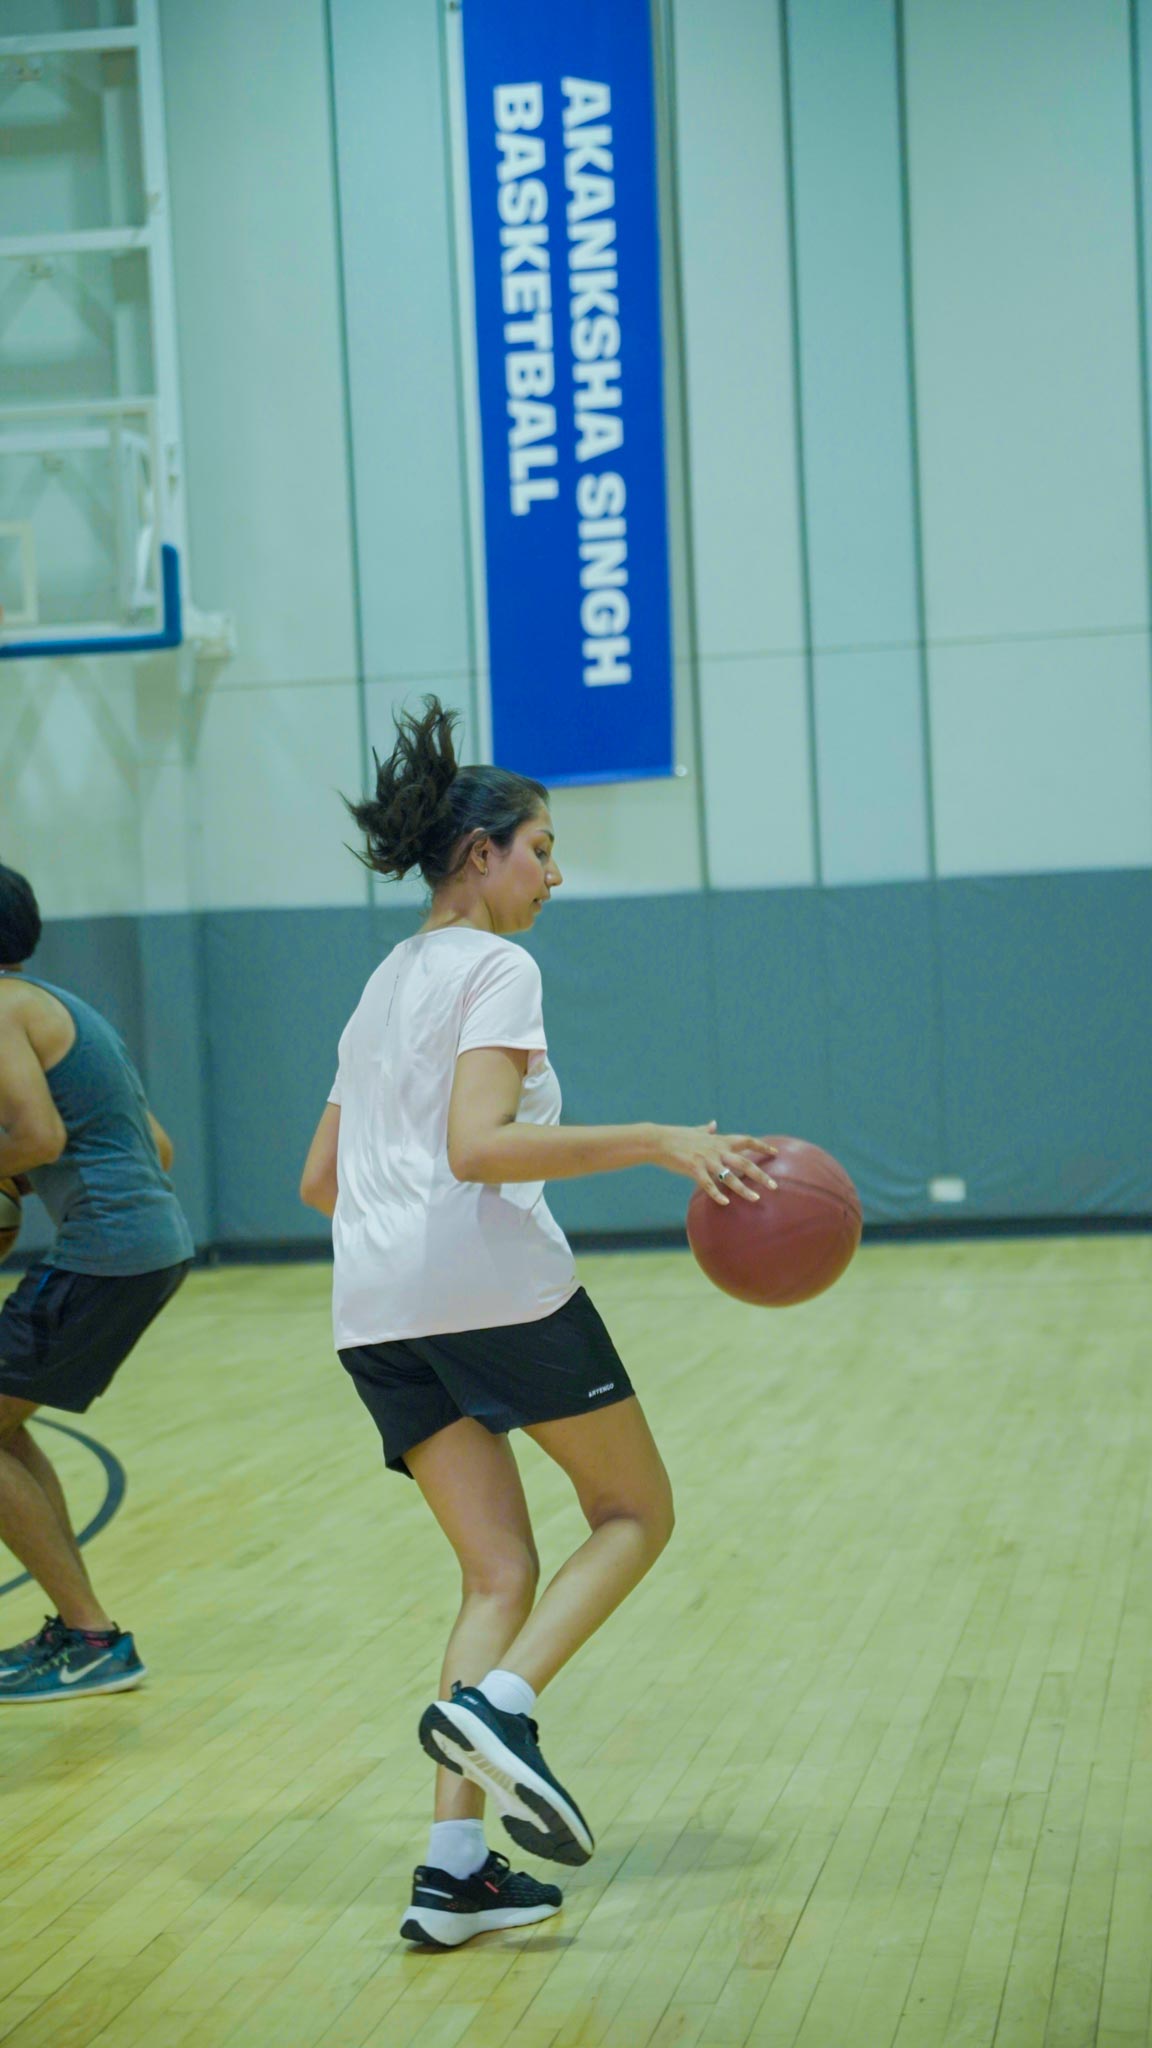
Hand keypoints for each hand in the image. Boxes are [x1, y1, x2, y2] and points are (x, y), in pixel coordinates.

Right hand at [653, 1122, 777, 1206]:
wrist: (658, 1140)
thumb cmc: (677, 1136)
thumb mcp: (696, 1131)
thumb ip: (707, 1129)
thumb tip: (713, 1123)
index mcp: (719, 1140)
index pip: (746, 1140)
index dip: (761, 1146)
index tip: (776, 1152)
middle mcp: (716, 1150)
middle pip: (744, 1162)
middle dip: (760, 1174)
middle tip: (774, 1186)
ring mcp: (706, 1160)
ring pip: (729, 1176)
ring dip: (743, 1188)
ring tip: (755, 1199)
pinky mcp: (693, 1169)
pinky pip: (707, 1184)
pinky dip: (716, 1193)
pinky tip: (725, 1203)